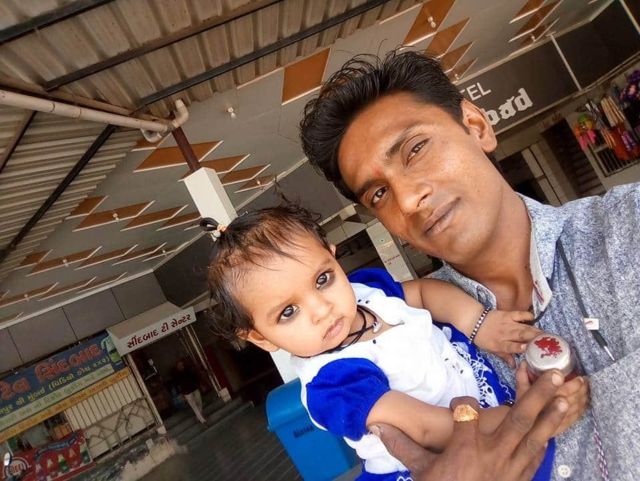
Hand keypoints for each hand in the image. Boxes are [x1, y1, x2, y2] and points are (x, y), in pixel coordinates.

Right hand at [372, 370, 568, 480]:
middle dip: (536, 395)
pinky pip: (536, 457)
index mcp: (465, 447)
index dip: (462, 404)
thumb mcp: (420, 471)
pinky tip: (552, 430)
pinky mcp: (520, 479)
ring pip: (534, 435)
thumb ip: (402, 446)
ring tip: (565, 397)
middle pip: (518, 418)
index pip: (467, 411)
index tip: (458, 406)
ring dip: (550, 415)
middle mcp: (492, 453)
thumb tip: (376, 426)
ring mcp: (510, 467)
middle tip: (552, 375)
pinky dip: (544, 441)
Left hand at [473, 310, 540, 367]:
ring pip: (524, 327)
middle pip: (521, 336)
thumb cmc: (483, 338)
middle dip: (534, 339)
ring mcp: (507, 323)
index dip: (520, 347)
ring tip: (546, 334)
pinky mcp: (508, 314)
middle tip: (547, 342)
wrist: (474, 321)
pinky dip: (527, 316)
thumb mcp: (491, 350)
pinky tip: (533, 319)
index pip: (512, 347)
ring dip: (535, 330)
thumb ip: (504, 356)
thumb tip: (515, 366)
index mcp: (500, 344)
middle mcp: (505, 334)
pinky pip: (520, 314)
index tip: (529, 349)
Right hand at [515, 362, 588, 434]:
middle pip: (571, 400)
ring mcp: (558, 423)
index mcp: (542, 403)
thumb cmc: (521, 410)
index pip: (562, 393)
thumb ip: (522, 377)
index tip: (579, 377)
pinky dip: (582, 409)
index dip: (573, 385)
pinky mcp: (562, 429)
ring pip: (576, 410)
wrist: (520, 432)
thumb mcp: (520, 393)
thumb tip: (525, 363)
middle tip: (585, 381)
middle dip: (580, 390)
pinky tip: (584, 402)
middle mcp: (552, 413)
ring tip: (586, 389)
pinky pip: (575, 418)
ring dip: (583, 398)